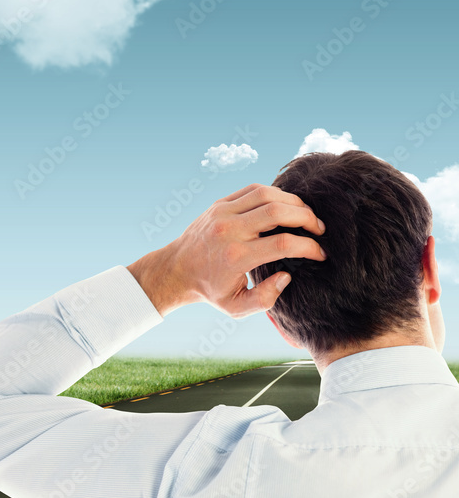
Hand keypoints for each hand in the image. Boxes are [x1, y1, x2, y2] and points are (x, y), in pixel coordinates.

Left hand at [128, 183, 326, 317]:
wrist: (176, 270)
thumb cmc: (210, 290)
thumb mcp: (236, 308)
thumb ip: (265, 299)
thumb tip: (286, 275)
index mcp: (236, 256)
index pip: (283, 243)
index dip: (309, 247)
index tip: (320, 254)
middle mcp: (229, 230)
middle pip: (278, 211)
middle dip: (307, 217)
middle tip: (319, 229)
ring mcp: (222, 213)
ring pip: (266, 194)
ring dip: (293, 202)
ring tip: (306, 216)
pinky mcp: (219, 204)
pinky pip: (252, 189)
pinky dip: (274, 193)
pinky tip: (285, 206)